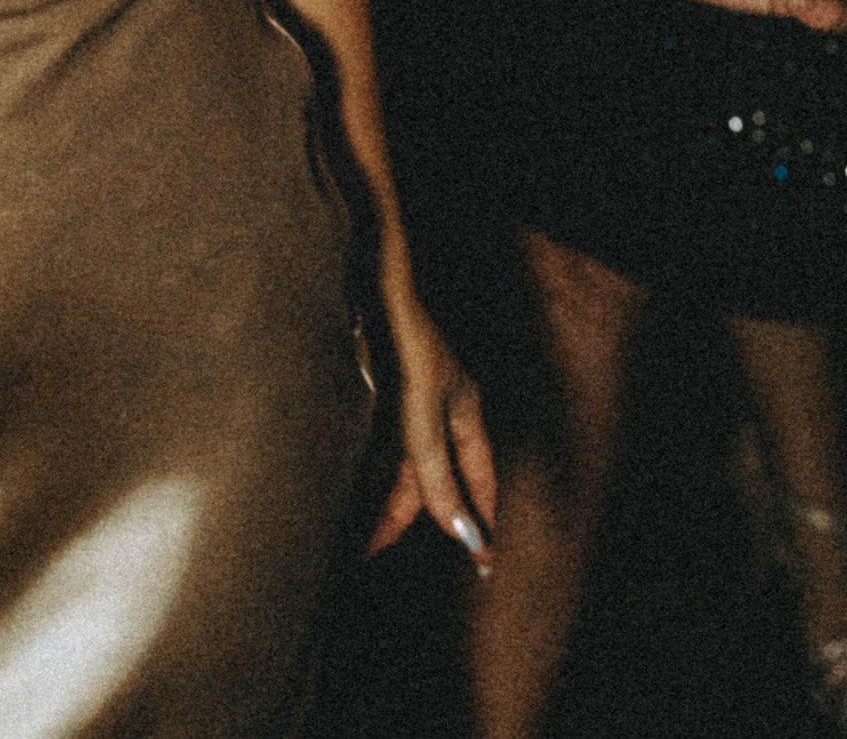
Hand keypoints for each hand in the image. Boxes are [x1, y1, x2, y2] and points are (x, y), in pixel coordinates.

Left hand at [367, 294, 495, 576]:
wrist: (375, 282)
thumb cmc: (406, 343)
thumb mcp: (422, 418)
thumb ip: (439, 477)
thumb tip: (464, 534)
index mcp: (465, 415)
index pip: (480, 482)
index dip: (480, 521)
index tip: (483, 564)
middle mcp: (443, 410)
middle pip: (440, 477)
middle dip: (425, 517)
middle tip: (399, 557)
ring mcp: (413, 398)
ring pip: (408, 463)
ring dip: (393, 500)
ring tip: (371, 539)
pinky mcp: (384, 387)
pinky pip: (385, 444)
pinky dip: (376, 471)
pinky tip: (362, 488)